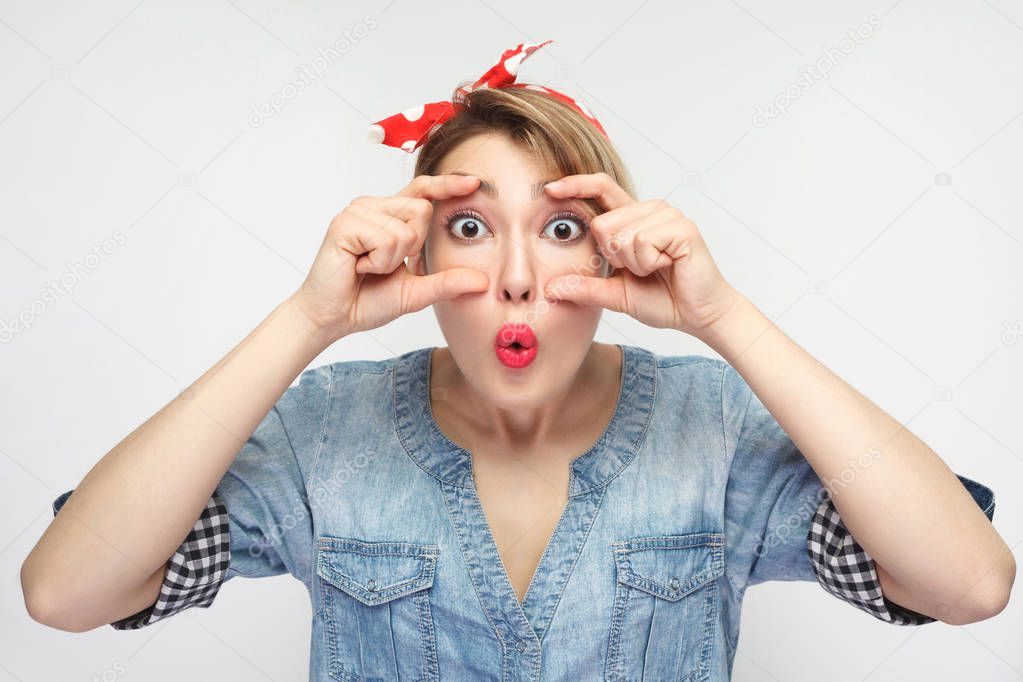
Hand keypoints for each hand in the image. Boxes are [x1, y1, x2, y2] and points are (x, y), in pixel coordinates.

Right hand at [289, 174, 489, 340]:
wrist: (333, 318)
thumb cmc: (367, 300)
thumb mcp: (417, 292)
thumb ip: (448, 283)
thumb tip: (483, 281)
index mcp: (389, 216)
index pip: (422, 191)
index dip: (447, 185)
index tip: (474, 183)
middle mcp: (373, 207)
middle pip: (422, 209)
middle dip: (413, 246)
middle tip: (385, 264)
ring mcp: (357, 212)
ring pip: (405, 228)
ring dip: (392, 260)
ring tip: (368, 267)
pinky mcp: (345, 224)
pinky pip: (386, 239)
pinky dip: (378, 262)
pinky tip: (358, 266)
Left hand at [542, 172, 742, 340]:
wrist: (698, 315)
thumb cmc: (663, 300)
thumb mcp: (615, 295)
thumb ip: (585, 288)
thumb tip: (550, 288)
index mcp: (633, 219)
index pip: (601, 189)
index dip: (576, 185)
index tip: (550, 189)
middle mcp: (650, 210)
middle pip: (602, 224)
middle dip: (614, 257)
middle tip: (642, 269)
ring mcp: (667, 215)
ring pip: (621, 235)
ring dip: (634, 263)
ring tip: (658, 268)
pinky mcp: (681, 227)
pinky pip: (642, 242)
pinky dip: (649, 263)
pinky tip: (669, 266)